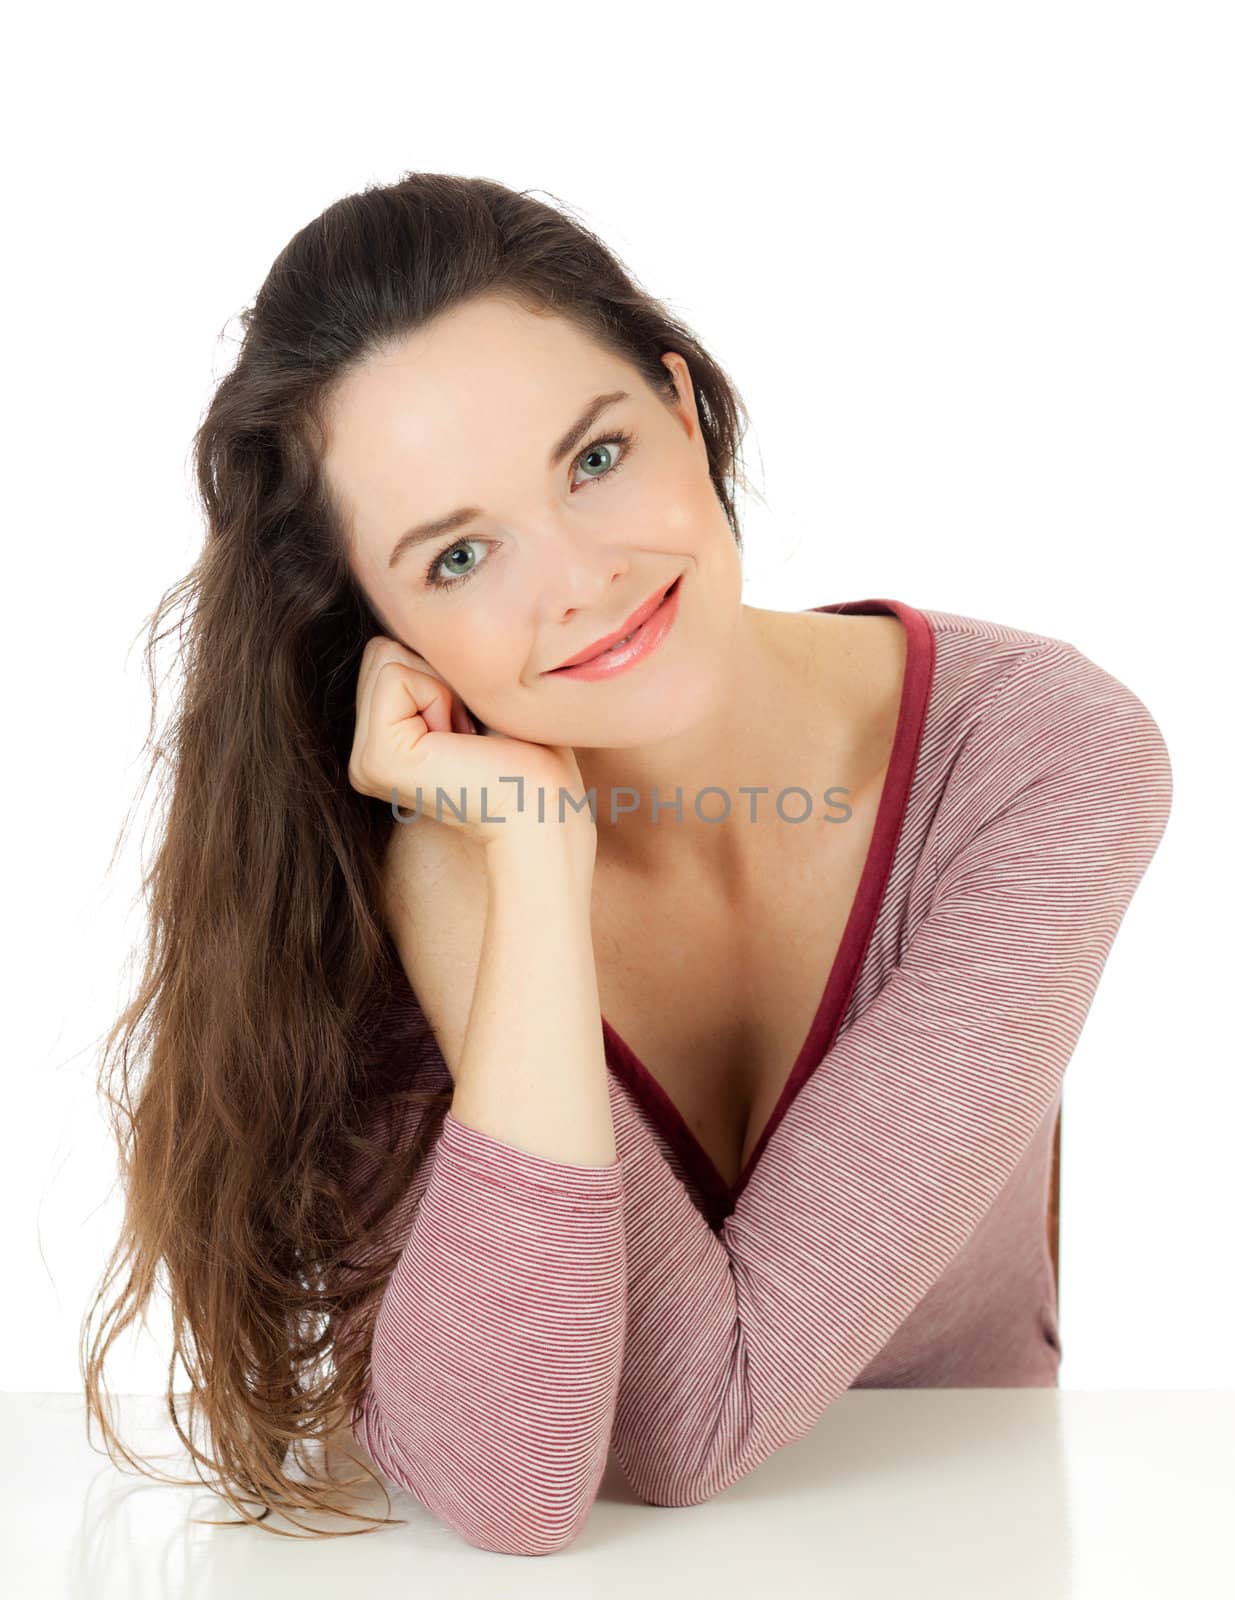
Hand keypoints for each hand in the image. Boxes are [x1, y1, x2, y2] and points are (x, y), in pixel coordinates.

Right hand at [348, 636, 595, 850]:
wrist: (545, 808)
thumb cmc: (531, 752)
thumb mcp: (474, 696)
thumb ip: (436, 664)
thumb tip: (416, 604)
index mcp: (385, 742)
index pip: (390, 649)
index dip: (444, 671)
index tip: (475, 725)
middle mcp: (365, 755)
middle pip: (382, 648)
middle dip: (438, 675)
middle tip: (472, 733)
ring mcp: (364, 761)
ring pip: (385, 654)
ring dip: (442, 686)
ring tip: (467, 739)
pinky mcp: (375, 760)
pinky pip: (395, 673)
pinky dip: (439, 696)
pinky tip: (460, 744)